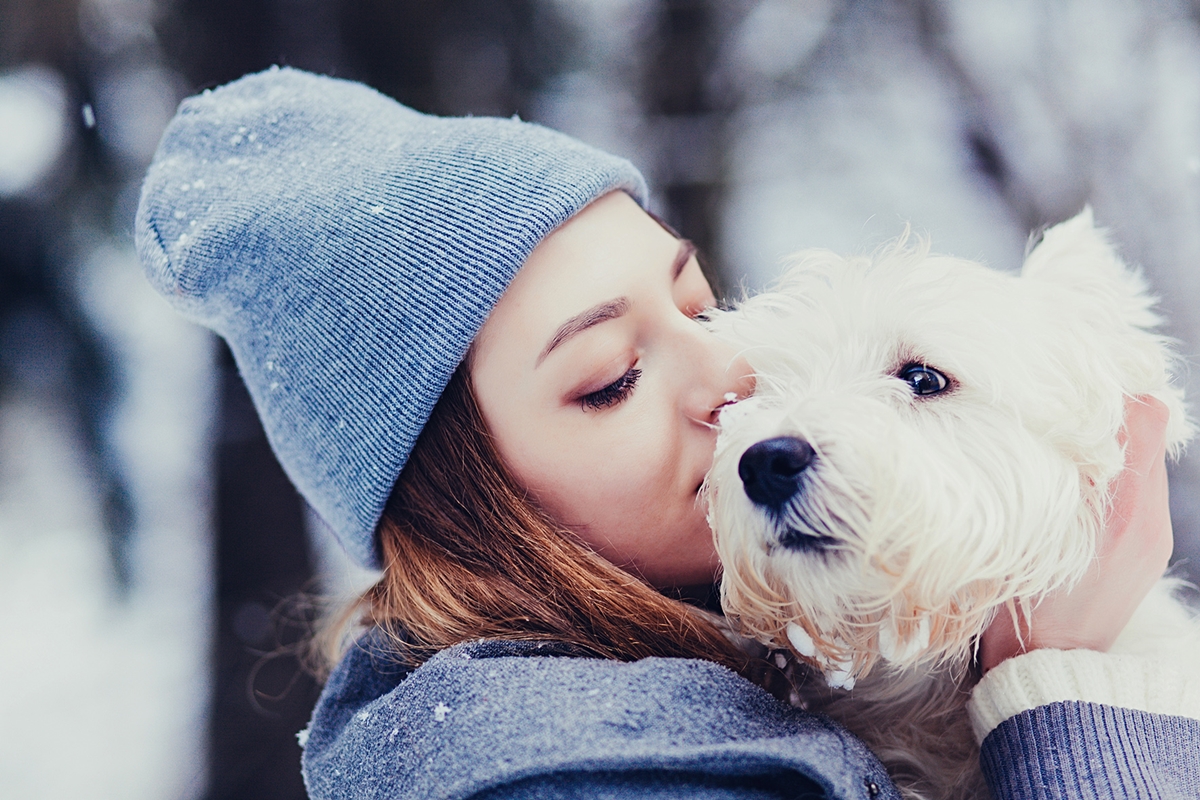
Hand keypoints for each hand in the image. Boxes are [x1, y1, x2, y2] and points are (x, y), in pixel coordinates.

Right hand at [978, 395, 1172, 672]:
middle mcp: (1149, 517)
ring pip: (1143, 459)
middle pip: (1147, 431)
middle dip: (1106, 415)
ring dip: (1109, 446)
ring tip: (1064, 450)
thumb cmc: (1023, 606)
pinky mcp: (1147, 550)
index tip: (1065, 391)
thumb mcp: (1031, 530)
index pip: (1144, 415)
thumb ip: (1058, 472)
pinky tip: (1077, 487)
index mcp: (1124, 508)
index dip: (1105, 394)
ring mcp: (1152, 536)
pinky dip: (1113, 476)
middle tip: (1058, 412)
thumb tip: (1063, 419)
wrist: (1046, 667)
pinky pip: (1140, 490)